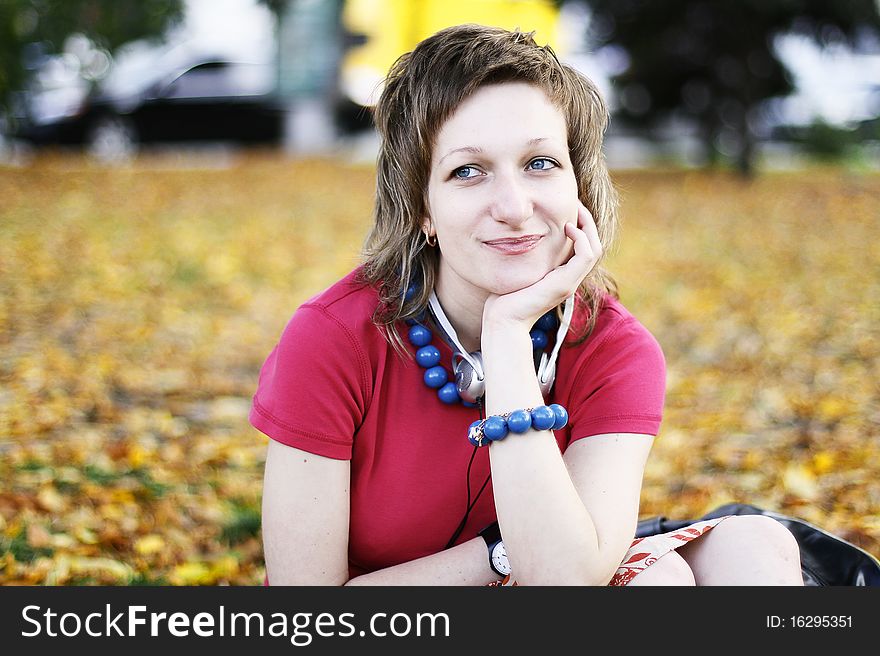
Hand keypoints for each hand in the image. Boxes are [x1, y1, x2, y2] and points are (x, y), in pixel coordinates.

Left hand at [482, 201, 601, 331]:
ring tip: (575, 209)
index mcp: (560, 276)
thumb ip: (522, 257)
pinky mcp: (564, 284)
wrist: (502, 321)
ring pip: (594, 249)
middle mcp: (569, 279)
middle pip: (593, 245)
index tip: (567, 209)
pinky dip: (581, 239)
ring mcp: (569, 283)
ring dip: (588, 226)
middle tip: (575, 202)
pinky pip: (586, 256)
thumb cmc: (502, 299)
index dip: (579, 227)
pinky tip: (567, 227)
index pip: (582, 248)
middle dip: (587, 222)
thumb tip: (512, 237)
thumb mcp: (516, 270)